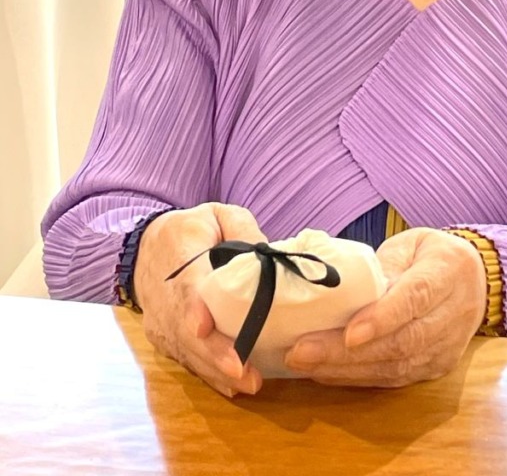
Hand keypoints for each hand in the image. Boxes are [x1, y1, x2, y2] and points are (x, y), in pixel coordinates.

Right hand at [133, 202, 266, 397]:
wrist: (144, 247)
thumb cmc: (188, 229)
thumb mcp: (217, 214)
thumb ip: (242, 228)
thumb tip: (268, 252)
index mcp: (179, 259)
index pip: (184, 288)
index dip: (193, 310)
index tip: (205, 328)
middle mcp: (165, 297)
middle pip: (185, 330)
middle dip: (213, 353)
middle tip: (243, 371)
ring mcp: (161, 322)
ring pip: (185, 350)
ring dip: (214, 370)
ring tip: (246, 384)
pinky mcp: (163, 338)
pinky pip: (184, 358)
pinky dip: (206, 373)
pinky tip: (230, 386)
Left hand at [284, 227, 487, 386]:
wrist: (476, 279)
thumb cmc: (433, 255)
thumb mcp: (410, 244)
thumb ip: (384, 265)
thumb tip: (343, 290)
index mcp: (448, 273)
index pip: (415, 298)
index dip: (382, 318)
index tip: (349, 333)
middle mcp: (453, 315)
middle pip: (401, 341)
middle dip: (346, 352)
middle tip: (300, 351)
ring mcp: (447, 347)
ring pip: (396, 366)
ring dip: (345, 369)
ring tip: (304, 363)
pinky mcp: (437, 368)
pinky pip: (396, 379)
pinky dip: (358, 378)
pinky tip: (327, 372)